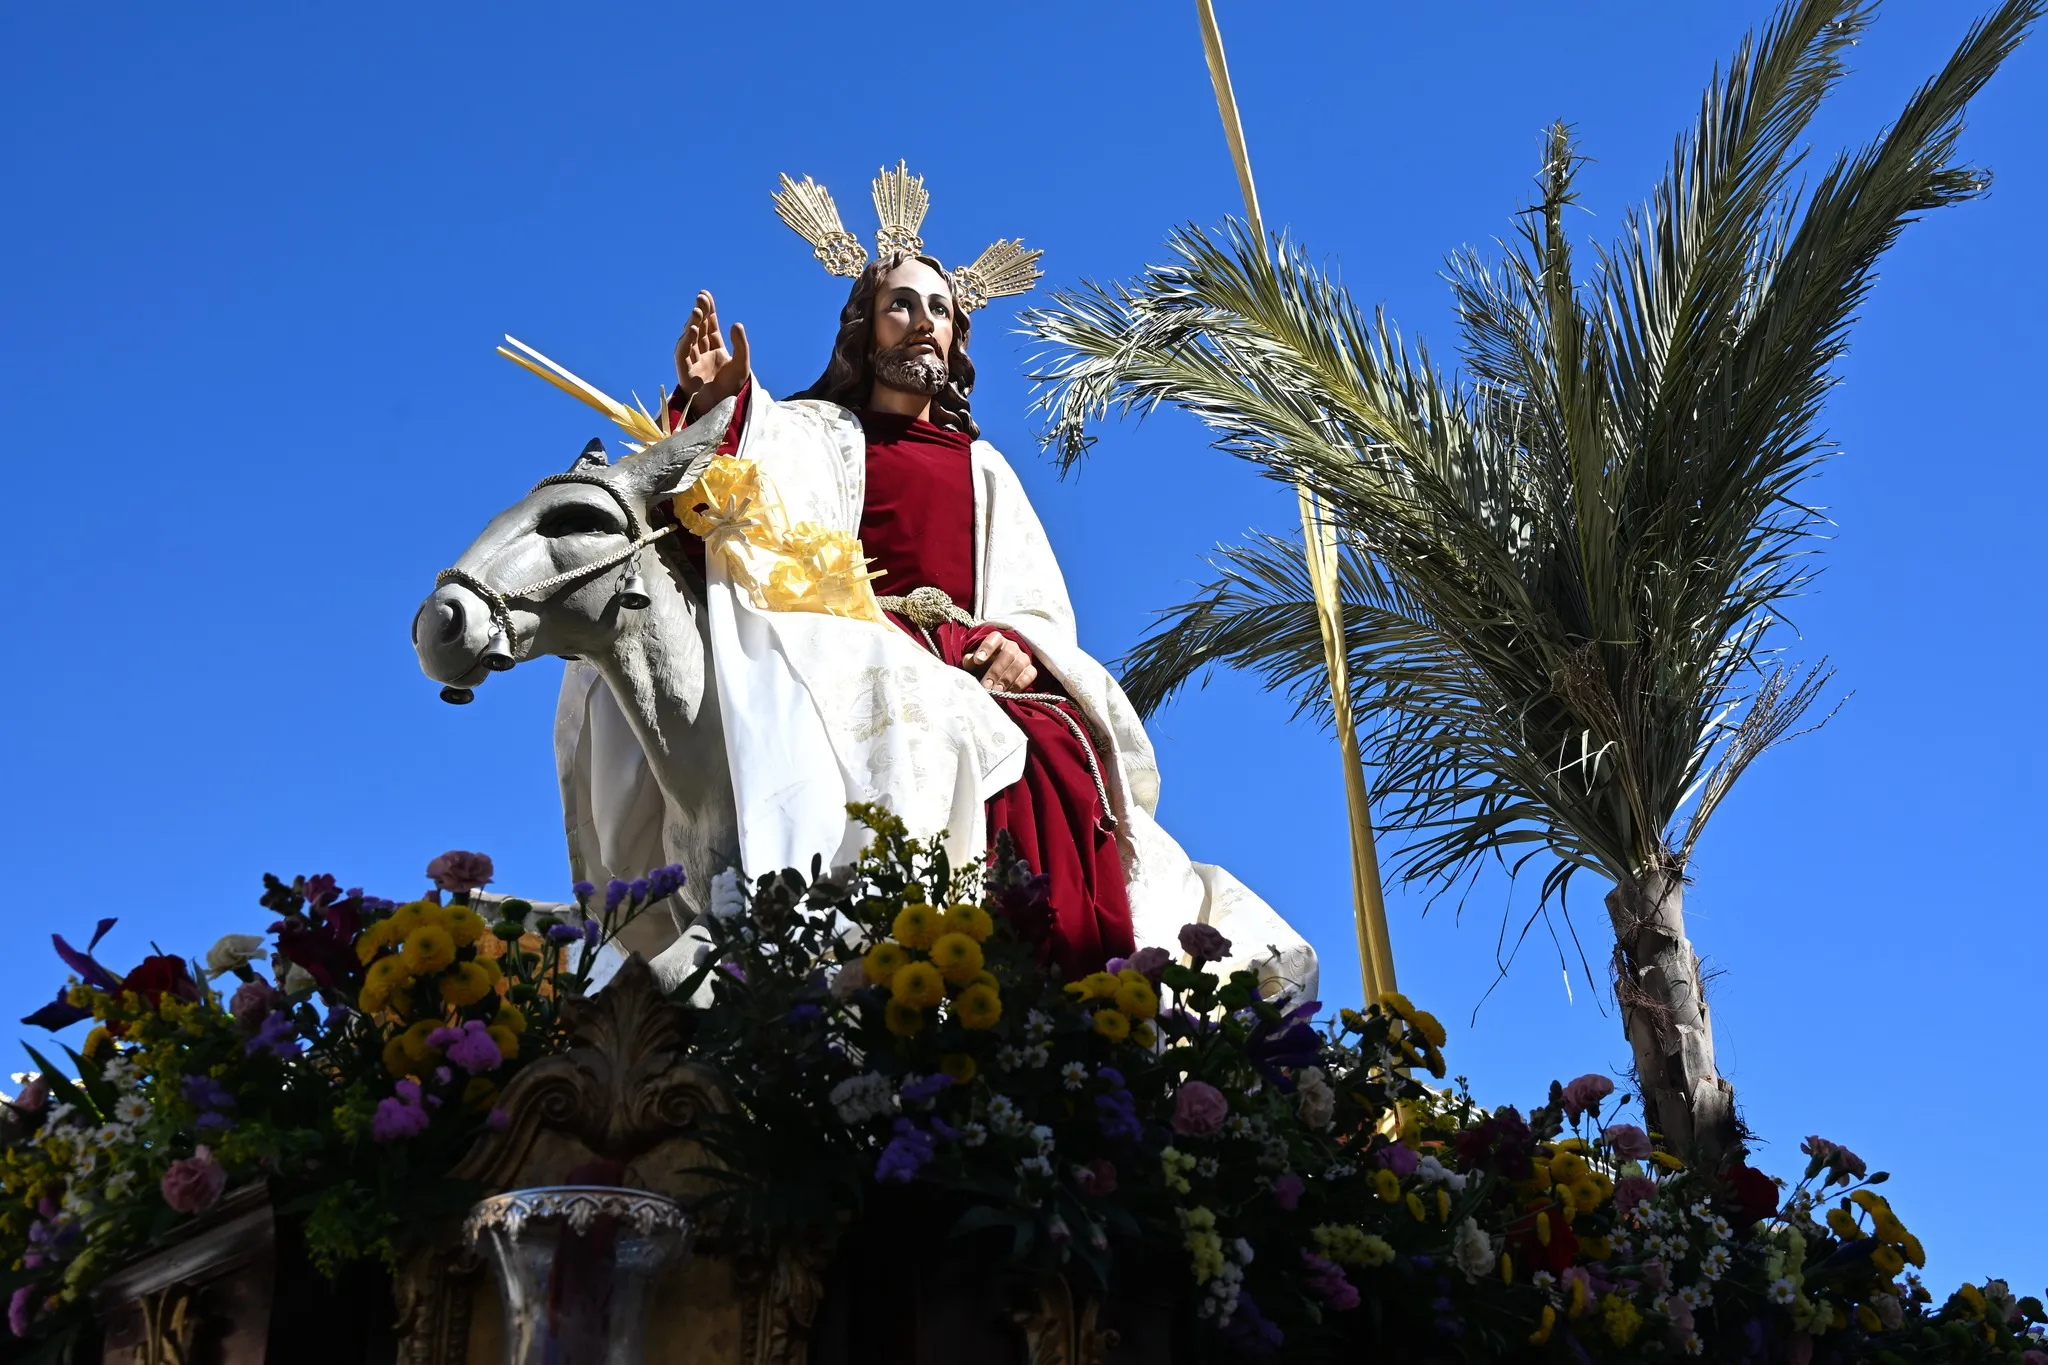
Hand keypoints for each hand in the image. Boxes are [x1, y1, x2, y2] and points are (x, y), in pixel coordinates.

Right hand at [673, 291, 750, 423]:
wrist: (725, 409)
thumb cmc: (734, 389)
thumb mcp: (742, 364)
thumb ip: (741, 344)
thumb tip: (736, 323)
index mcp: (716, 350)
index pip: (710, 325)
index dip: (708, 310)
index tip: (705, 294)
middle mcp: (702, 353)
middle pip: (699, 328)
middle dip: (699, 312)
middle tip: (701, 298)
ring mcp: (692, 362)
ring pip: (689, 338)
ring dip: (692, 324)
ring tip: (697, 312)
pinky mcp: (684, 372)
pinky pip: (681, 353)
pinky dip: (685, 341)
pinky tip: (692, 330)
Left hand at [964, 632, 1037, 691]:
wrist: (999, 670)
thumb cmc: (984, 663)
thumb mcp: (975, 660)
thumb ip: (970, 660)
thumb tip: (969, 662)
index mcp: (997, 639)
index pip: (994, 639)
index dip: (986, 648)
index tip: (977, 660)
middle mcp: (1012, 646)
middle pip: (1008, 654)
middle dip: (996, 671)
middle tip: (986, 685)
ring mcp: (1023, 657)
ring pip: (1018, 665)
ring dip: (1006, 679)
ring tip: (996, 691)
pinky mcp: (1031, 669)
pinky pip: (1029, 675)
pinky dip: (1019, 685)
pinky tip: (1008, 692)